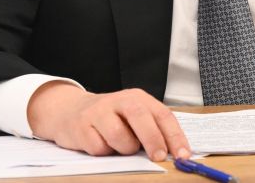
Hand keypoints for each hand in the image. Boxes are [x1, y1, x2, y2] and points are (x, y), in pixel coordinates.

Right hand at [27, 82, 190, 161]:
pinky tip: (100, 143)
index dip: (175, 136)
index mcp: (138, 98)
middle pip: (141, 117)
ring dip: (124, 149)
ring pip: (119, 137)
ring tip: (119, 145)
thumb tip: (174, 153)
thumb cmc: (110, 118)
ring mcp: (99, 112)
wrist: (70, 111)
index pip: (162, 114)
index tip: (183, 155)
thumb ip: (151, 129)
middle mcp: (119, 101)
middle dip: (153, 140)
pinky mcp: (82, 126)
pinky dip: (104, 152)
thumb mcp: (133, 117)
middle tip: (159, 157)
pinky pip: (99, 148)